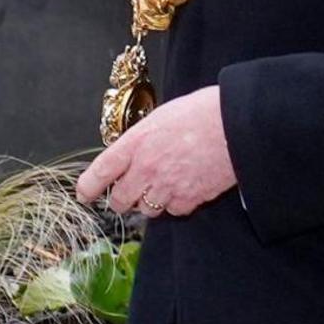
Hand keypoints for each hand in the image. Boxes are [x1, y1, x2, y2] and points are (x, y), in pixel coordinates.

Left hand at [77, 86, 237, 219]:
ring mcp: (166, 187)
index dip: (88, 187)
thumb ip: (142, 138)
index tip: (85, 194)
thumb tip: (133, 152)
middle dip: (121, 199)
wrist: (237, 124)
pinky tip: (185, 187)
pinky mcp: (188, 199)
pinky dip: (176, 204)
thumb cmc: (203, 112)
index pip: (100, 172)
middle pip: (120, 200)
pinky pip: (173, 211)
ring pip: (146, 209)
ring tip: (163, 185)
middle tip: (127, 193)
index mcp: (136, 142)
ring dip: (150, 201)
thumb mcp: (162, 116)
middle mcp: (146, 168)